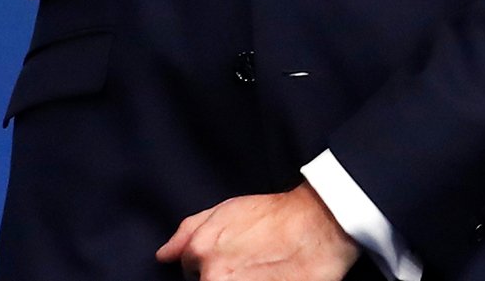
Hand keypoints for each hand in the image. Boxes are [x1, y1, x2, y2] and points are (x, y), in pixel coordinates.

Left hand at [155, 183, 358, 280]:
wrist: (319, 224)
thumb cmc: (275, 215)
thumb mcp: (227, 210)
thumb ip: (189, 231)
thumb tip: (164, 255)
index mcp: (201, 253)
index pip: (190, 274)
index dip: (211, 267)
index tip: (233, 261)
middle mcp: (213, 276)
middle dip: (224, 277)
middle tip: (251, 266)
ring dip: (241, 279)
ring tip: (262, 271)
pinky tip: (269, 277)